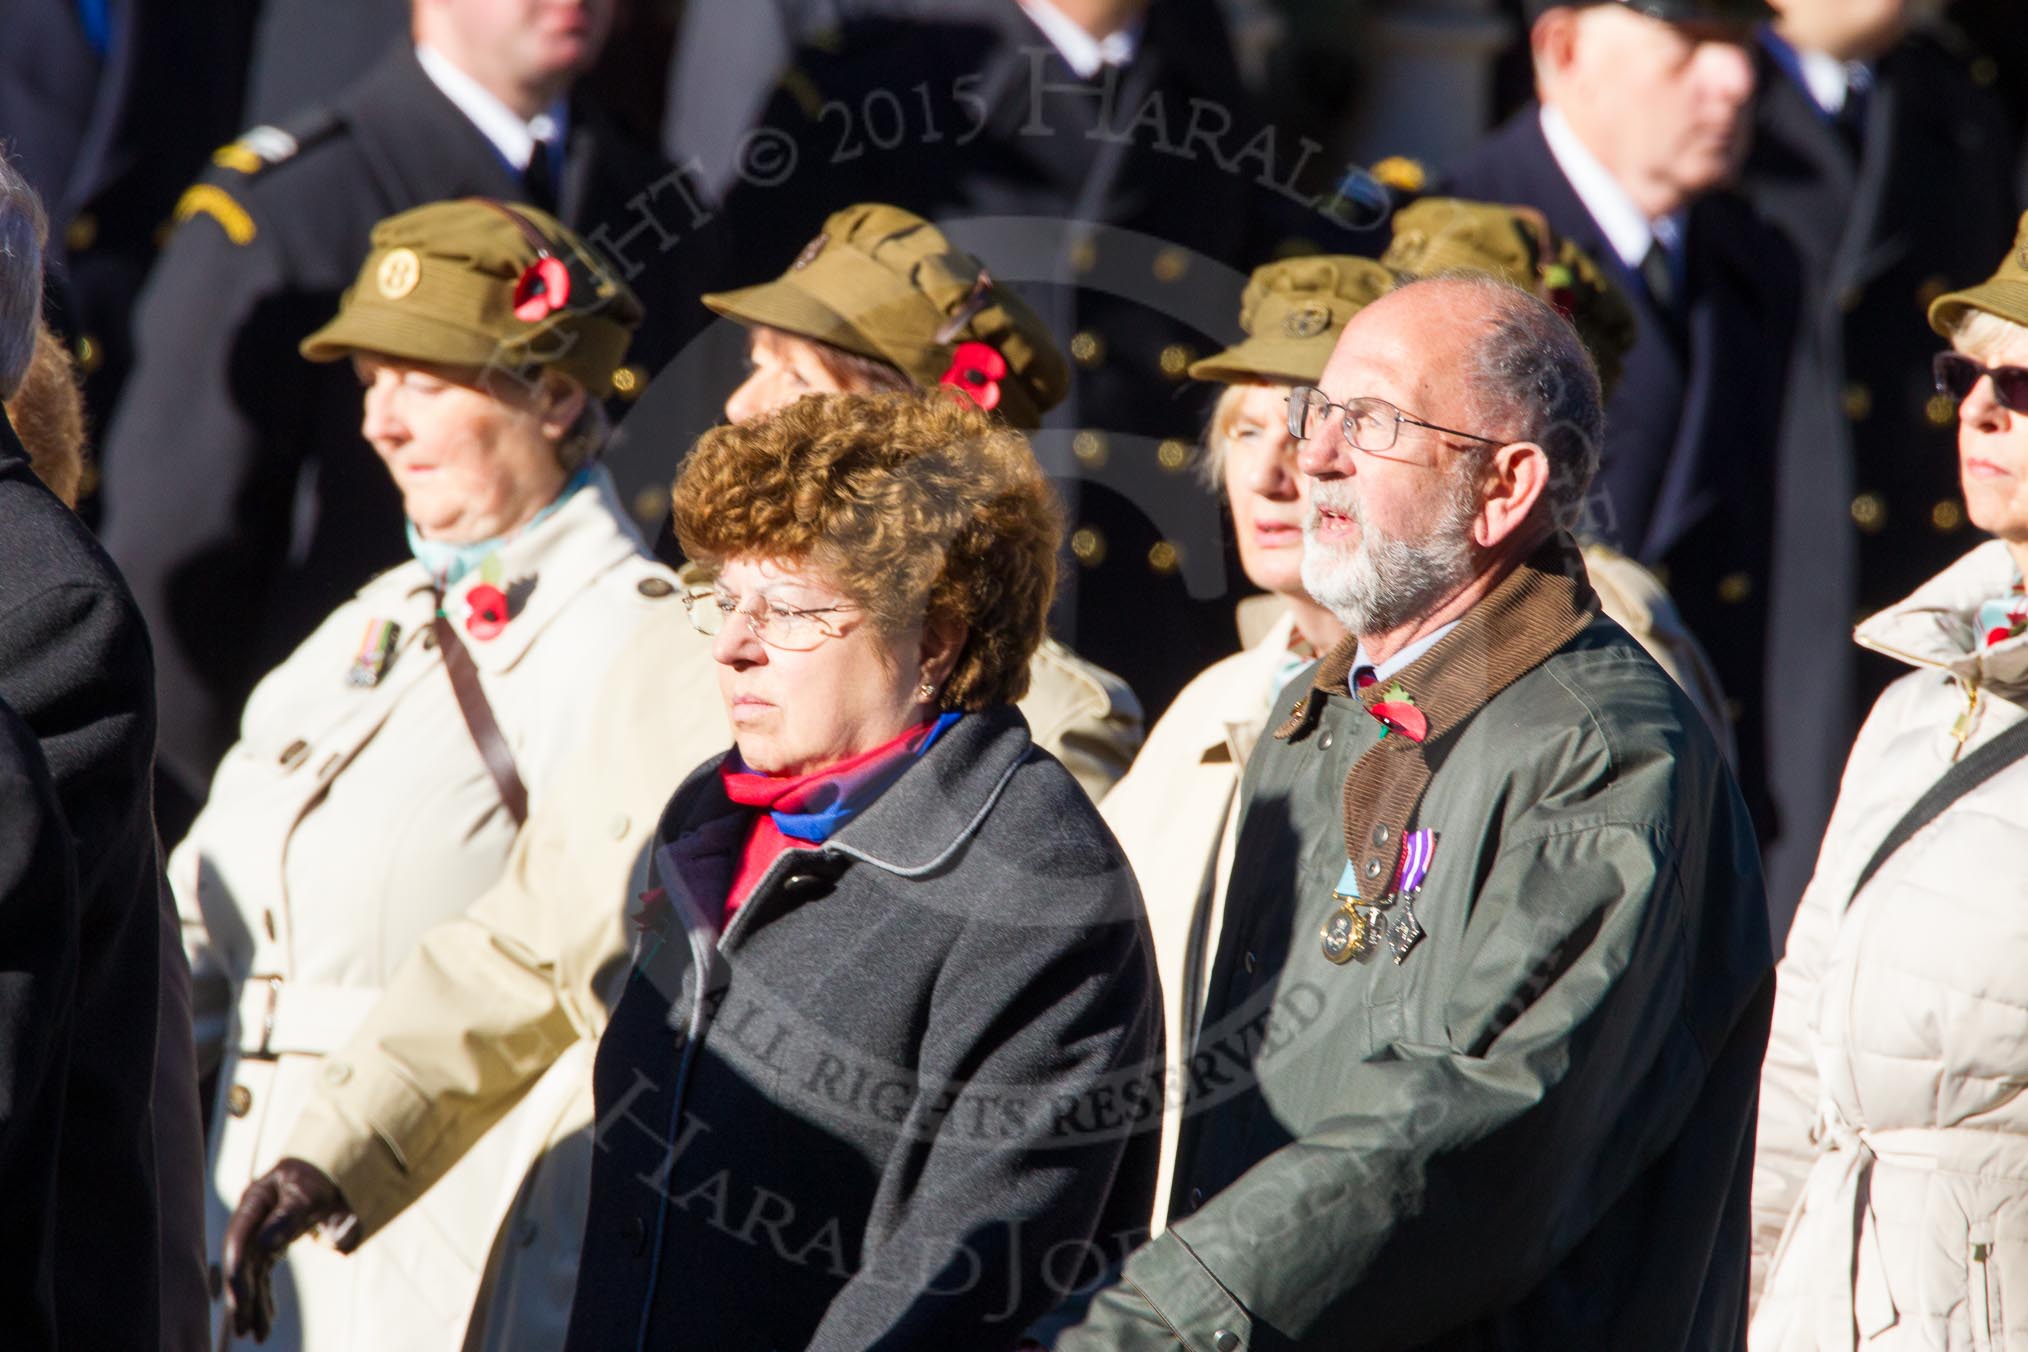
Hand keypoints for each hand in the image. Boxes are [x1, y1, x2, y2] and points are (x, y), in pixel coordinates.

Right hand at [221, 1158, 354, 1340]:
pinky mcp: (268, 1249)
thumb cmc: (319, 1179)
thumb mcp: (311, 1192)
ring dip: (252, 1306)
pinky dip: (264, 1300)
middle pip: (241, 1262)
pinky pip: (263, 1278)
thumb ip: (292, 1215)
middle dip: (241, 1296)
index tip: (238, 1295)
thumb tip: (266, 1243)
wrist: (329, 1173)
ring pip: (251, 1276)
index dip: (236, 1267)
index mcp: (256, 1201)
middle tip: (243, 1327)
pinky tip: (265, 1324)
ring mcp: (258, 1236)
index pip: (239, 1237)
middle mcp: (251, 1221)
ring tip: (255, 1336)